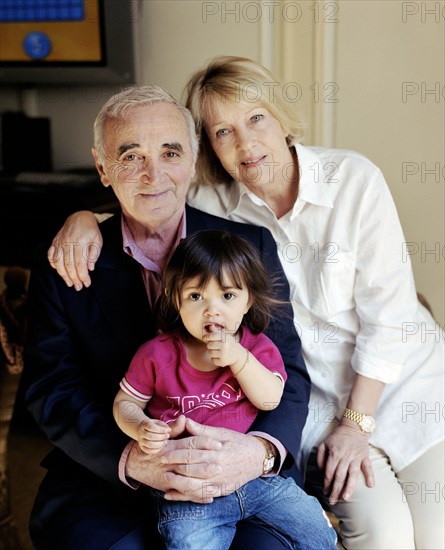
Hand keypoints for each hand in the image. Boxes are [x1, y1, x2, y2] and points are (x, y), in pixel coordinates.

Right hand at [47, 211, 101, 289]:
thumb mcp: (97, 241)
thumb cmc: (91, 230)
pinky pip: (51, 255)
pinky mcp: (54, 242)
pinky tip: (58, 271)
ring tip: (69, 283)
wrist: (80, 217)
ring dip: (63, 275)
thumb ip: (94, 255)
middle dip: (74, 278)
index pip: (80, 264)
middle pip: (69, 265)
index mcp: (80, 242)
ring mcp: (59, 242)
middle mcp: (68, 243)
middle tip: (78, 287)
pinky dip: (53, 264)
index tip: (87, 284)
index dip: (83, 276)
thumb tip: (90, 268)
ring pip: (58, 262)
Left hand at [126, 418, 263, 502]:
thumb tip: (185, 420)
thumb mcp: (221, 432)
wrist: (257, 458)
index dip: (176, 454)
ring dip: (177, 485)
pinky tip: (171, 495)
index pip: (192, 454)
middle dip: (174, 469)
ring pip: (194, 487)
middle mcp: (217, 469)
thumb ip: (201, 430)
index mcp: (217, 453)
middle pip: (191, 472)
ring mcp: (219, 483)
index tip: (163, 453)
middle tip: (159, 465)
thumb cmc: (238, 442)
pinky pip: (199, 497)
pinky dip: (184, 497)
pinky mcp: (220, 491)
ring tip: (165, 480)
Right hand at [137, 415, 186, 453]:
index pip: (151, 427)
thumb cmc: (156, 426)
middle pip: (151, 436)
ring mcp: (140, 440)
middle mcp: (140, 432)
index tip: (168, 430)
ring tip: (165, 441)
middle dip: (161, 437)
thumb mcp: (160, 422)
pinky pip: (149, 451)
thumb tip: (182, 418)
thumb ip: (168, 423)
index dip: (161, 429)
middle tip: (167, 436)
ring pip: (150, 444)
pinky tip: (161, 446)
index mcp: (144, 423)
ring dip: (160, 444)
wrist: (144, 430)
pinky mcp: (142, 448)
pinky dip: (157, 449)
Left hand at [203, 328, 244, 368]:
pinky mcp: (222, 362)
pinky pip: (213, 360)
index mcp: (224, 338)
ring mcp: (224, 354)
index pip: (209, 336)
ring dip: (212, 352)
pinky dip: (215, 359)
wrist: (238, 354)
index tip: (205, 338)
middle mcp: (224, 346)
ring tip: (218, 351)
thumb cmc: (229, 343)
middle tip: (215, 346)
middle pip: (208, 345)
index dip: (205, 337)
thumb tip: (210, 326)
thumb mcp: (224, 335)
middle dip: (210, 345)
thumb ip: (216, 331)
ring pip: (210, 353)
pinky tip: (220, 357)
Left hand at [316, 423, 374, 504]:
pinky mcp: (365, 457)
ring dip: (349, 487)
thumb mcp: (324, 443)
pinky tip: (370, 485)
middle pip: (339, 477)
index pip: (329, 473)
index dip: (326, 484)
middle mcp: (344, 457)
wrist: (353, 426)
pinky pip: (368, 467)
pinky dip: (370, 475)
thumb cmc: (337, 436)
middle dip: (335, 490)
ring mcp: (355, 458)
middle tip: (332, 501)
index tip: (325, 492)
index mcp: (334, 454)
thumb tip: (322, 471)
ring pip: (352, 475)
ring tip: (346, 498)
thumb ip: (320, 457)